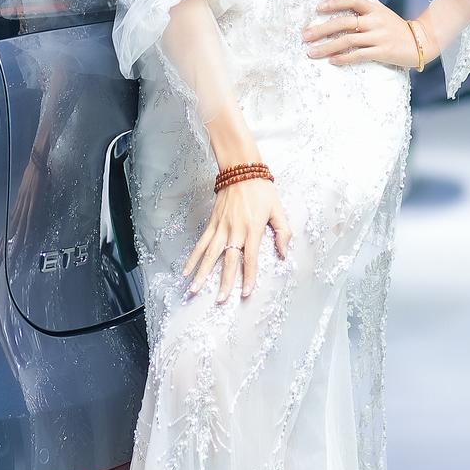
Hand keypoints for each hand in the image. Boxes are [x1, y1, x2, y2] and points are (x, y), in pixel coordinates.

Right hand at [181, 176, 291, 302]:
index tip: (245, 293)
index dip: (249, 277)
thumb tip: (283, 253)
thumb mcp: (278, 210)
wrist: (241, 169)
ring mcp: (221, 227)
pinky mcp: (212, 223)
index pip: (250, 258)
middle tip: (220, 300)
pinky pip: (201, 243)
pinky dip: (193, 257)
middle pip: (228, 261)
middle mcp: (235, 230)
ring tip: (195, 290)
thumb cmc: (262, 190)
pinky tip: (186, 270)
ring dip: (202, 273)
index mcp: (253, 229)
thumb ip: (283, 232)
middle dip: (224, 282)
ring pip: (210, 254)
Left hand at [301, 0, 436, 68]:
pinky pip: (358, 55)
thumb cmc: (396, 29)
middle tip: (304, 36)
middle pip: (343, 22)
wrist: (421, 41)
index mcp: (374, 9)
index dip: (335, 2)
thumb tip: (337, 16)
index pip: (352, 1)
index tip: (318, 8)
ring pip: (347, 40)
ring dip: (326, 47)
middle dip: (321, 29)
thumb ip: (364, 13)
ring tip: (312, 52)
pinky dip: (343, 58)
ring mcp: (378, 36)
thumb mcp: (381, 15)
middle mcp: (375, 21)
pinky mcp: (382, 51)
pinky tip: (332, 61)